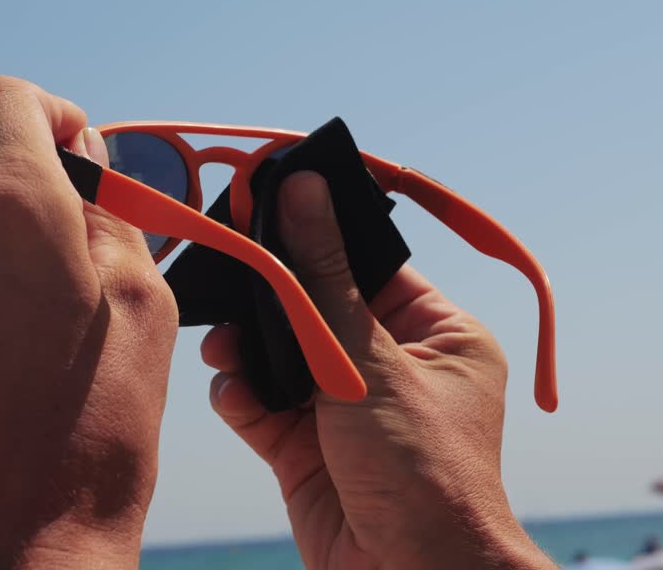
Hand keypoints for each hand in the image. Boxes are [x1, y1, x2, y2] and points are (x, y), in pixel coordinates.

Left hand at [0, 77, 178, 569]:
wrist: (16, 540)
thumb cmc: (97, 426)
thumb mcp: (144, 301)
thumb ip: (111, 208)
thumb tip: (85, 162)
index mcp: (13, 207)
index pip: (4, 95)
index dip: (48, 113)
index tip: (74, 149)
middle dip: (7, 154)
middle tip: (54, 211)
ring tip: (24, 295)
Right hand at [201, 172, 554, 569]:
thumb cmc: (424, 473)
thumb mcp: (372, 362)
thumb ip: (324, 279)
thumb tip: (303, 190)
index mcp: (436, 336)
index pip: (369, 262)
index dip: (318, 232)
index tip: (267, 199)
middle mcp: (391, 366)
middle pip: (315, 305)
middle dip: (271, 295)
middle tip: (230, 266)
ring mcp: (344, 408)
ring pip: (280, 353)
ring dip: (247, 347)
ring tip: (225, 346)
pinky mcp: (304, 449)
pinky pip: (261, 403)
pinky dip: (241, 395)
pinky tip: (236, 394)